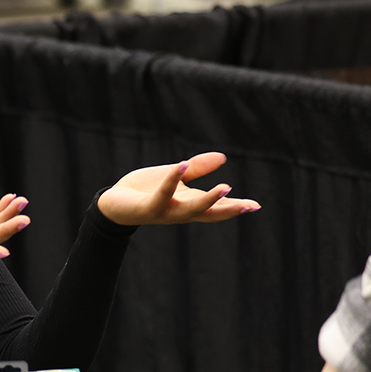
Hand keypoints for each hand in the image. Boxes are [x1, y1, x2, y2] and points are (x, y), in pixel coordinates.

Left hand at [98, 152, 259, 225]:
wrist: (114, 203)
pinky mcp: (148, 207)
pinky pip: (162, 195)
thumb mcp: (175, 176)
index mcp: (189, 204)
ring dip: (208, 200)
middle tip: (250, 206)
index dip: (235, 206)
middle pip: (209, 213)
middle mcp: (180, 211)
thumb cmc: (145, 190)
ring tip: (226, 187)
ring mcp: (165, 211)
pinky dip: (171, 181)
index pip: (216, 207)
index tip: (256, 205)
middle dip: (229, 209)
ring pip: (190, 210)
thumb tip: (222, 158)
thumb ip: (196, 168)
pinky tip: (180, 166)